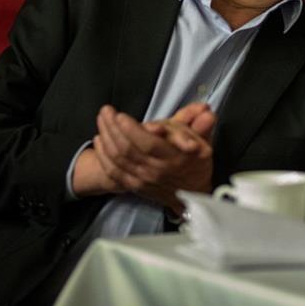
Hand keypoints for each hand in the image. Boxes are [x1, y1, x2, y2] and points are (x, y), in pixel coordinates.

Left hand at [91, 104, 213, 213]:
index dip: (133, 131)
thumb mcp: (203, 141)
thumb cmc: (194, 163)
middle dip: (113, 128)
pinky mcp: (133, 186)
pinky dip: (103, 156)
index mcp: (173, 158)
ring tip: (102, 119)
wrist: (191, 194)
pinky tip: (98, 140)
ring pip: (117, 159)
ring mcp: (142, 180)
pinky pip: (113, 172)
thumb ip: (200, 125)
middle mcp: (155, 171)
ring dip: (106, 137)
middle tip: (106, 111)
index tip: (121, 116)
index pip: (149, 144)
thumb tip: (206, 112)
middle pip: (127, 149)